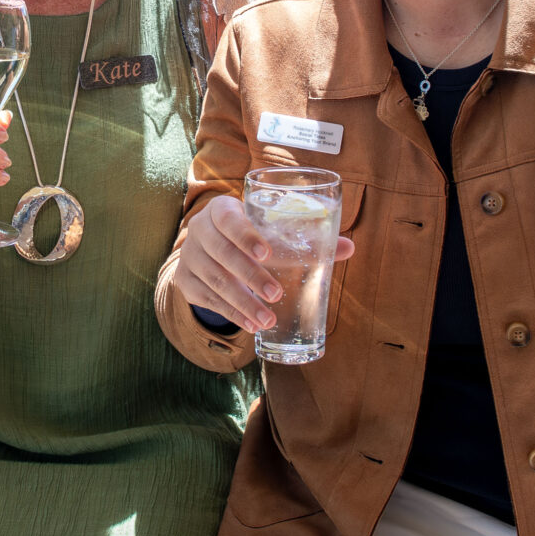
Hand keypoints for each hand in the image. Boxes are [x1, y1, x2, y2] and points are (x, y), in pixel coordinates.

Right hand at [170, 192, 354, 336]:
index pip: (228, 219)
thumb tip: (349, 247)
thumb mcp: (269, 232)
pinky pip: (206, 299)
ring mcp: (189, 257)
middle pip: (221, 253)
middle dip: (249, 276)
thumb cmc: (250, 237)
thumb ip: (306, 239)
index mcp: (222, 210)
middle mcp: (200, 230)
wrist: (207, 249)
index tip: (267, 253)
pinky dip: (230, 314)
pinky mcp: (185, 281)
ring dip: (242, 302)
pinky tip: (250, 325)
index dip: (245, 235)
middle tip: (276, 294)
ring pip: (214, 280)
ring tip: (268, 320)